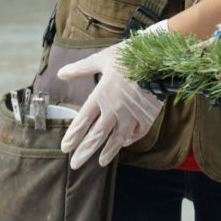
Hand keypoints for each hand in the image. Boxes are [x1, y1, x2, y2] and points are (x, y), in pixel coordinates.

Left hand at [58, 20, 168, 168]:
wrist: (159, 58)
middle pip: (97, 136)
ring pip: (117, 139)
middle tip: (75, 164)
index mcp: (102, 95)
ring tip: (100, 162)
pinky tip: (125, 144)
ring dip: (108, 152)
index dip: (73, 135)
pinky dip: (130, 140)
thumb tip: (60, 73)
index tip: (65, 147)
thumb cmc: (130, 55)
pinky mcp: (148, 115)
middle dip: (84, 151)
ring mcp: (132, 115)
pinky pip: (138, 133)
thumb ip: (81, 69)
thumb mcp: (102, 58)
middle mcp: (115, 109)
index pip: (83, 121)